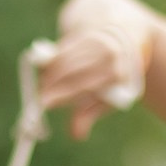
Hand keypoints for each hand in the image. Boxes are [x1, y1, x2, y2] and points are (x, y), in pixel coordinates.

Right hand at [42, 0, 148, 139]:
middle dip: (50, 85)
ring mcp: (96, 39)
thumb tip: (76, 135)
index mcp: (119, 73)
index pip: (84, 85)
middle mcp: (108, 53)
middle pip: (70, 70)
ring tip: (43, 86)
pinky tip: (49, 69)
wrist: (125, 31)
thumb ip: (90, 114)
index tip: (44, 105)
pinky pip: (61, 48)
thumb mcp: (109, 96)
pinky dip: (51, 60)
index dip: (61, 94)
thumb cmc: (115, 73)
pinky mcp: (84, 30)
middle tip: (39, 99)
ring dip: (48, 74)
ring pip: (63, 59)